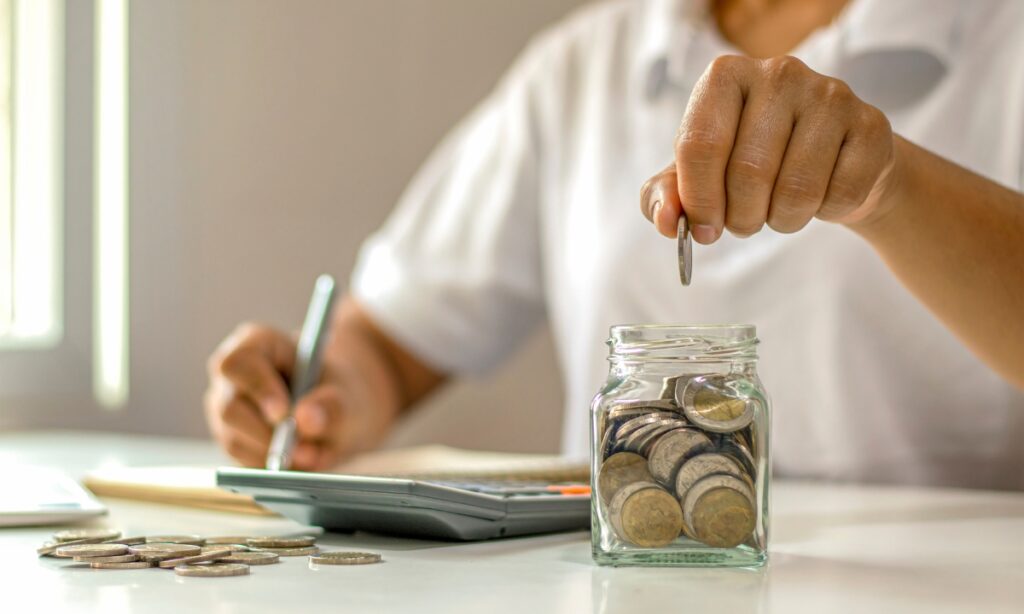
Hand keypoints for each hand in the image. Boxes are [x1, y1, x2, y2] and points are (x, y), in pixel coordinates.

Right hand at [204, 322, 368, 470]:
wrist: (338, 413)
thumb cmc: (337, 391)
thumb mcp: (345, 394)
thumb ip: (331, 405)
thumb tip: (304, 420)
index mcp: (255, 344)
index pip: (239, 363)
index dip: (258, 388)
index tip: (283, 413)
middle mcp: (232, 377)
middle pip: (229, 408)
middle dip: (267, 434)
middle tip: (305, 450)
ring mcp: (226, 410)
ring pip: (234, 440)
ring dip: (273, 455)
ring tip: (312, 456)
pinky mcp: (231, 440)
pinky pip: (242, 462)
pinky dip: (271, 467)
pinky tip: (299, 462)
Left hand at [640, 55, 899, 241]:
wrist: (829, 162)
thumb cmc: (751, 164)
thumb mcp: (698, 177)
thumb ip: (666, 196)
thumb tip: (665, 221)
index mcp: (724, 77)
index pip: (699, 145)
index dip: (698, 201)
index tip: (703, 230)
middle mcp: (778, 73)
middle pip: (748, 172)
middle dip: (741, 217)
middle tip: (744, 223)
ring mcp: (830, 95)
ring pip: (797, 190)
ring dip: (782, 220)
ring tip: (779, 210)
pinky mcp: (871, 125)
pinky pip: (840, 195)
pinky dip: (824, 213)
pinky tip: (821, 195)